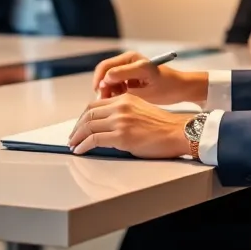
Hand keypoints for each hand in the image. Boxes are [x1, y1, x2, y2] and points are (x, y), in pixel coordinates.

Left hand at [67, 95, 189, 157]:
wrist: (177, 132)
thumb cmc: (163, 126)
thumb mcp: (139, 111)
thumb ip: (122, 114)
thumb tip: (106, 126)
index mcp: (124, 99)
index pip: (95, 105)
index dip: (83, 117)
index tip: (79, 126)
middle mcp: (119, 107)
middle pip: (88, 115)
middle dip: (77, 127)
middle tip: (72, 137)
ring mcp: (120, 121)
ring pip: (88, 126)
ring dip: (77, 137)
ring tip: (73, 145)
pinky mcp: (121, 136)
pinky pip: (94, 140)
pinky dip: (83, 145)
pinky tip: (80, 150)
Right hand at [91, 52, 207, 104]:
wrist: (181, 87)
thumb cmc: (167, 88)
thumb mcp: (146, 90)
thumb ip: (124, 86)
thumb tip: (104, 82)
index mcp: (132, 59)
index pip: (106, 68)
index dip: (101, 83)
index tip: (102, 98)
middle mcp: (128, 59)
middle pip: (104, 71)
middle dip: (102, 86)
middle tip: (104, 102)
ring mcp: (128, 65)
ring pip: (108, 77)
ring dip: (107, 89)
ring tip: (113, 102)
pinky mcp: (129, 73)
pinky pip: (115, 81)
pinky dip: (114, 90)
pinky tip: (120, 100)